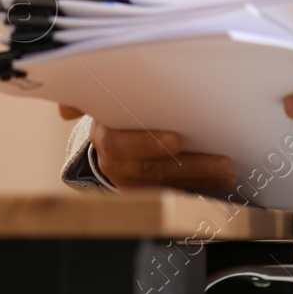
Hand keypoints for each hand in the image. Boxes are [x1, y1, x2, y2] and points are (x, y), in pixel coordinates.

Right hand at [59, 105, 234, 191]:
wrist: (112, 138)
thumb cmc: (117, 112)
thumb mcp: (103, 98)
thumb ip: (87, 96)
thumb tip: (64, 110)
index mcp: (104, 137)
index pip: (120, 144)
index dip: (148, 144)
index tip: (177, 140)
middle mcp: (116, 164)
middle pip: (153, 169)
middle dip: (191, 167)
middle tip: (224, 163)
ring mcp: (133, 183)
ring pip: (169, 187)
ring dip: (201, 181)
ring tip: (228, 173)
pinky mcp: (149, 195)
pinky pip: (175, 197)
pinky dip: (198, 194)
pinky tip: (220, 190)